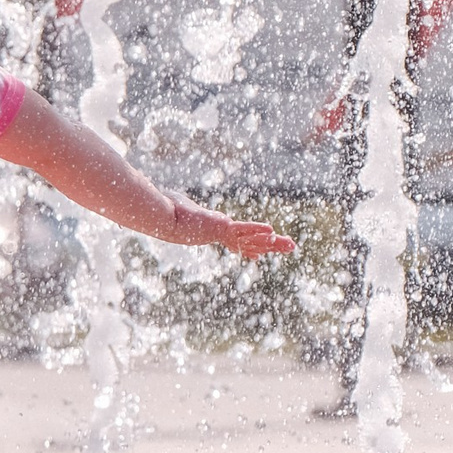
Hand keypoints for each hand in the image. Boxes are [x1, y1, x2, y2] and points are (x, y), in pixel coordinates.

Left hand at [160, 197, 296, 259]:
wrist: (162, 219)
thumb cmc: (164, 211)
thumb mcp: (178, 205)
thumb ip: (179, 203)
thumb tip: (166, 196)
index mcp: (213, 230)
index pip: (236, 241)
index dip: (250, 247)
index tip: (257, 256)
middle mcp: (220, 235)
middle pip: (251, 243)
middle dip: (271, 246)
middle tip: (290, 248)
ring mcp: (222, 233)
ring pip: (253, 239)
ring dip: (272, 243)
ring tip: (290, 246)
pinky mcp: (221, 227)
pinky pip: (243, 229)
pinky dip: (257, 230)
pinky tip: (272, 232)